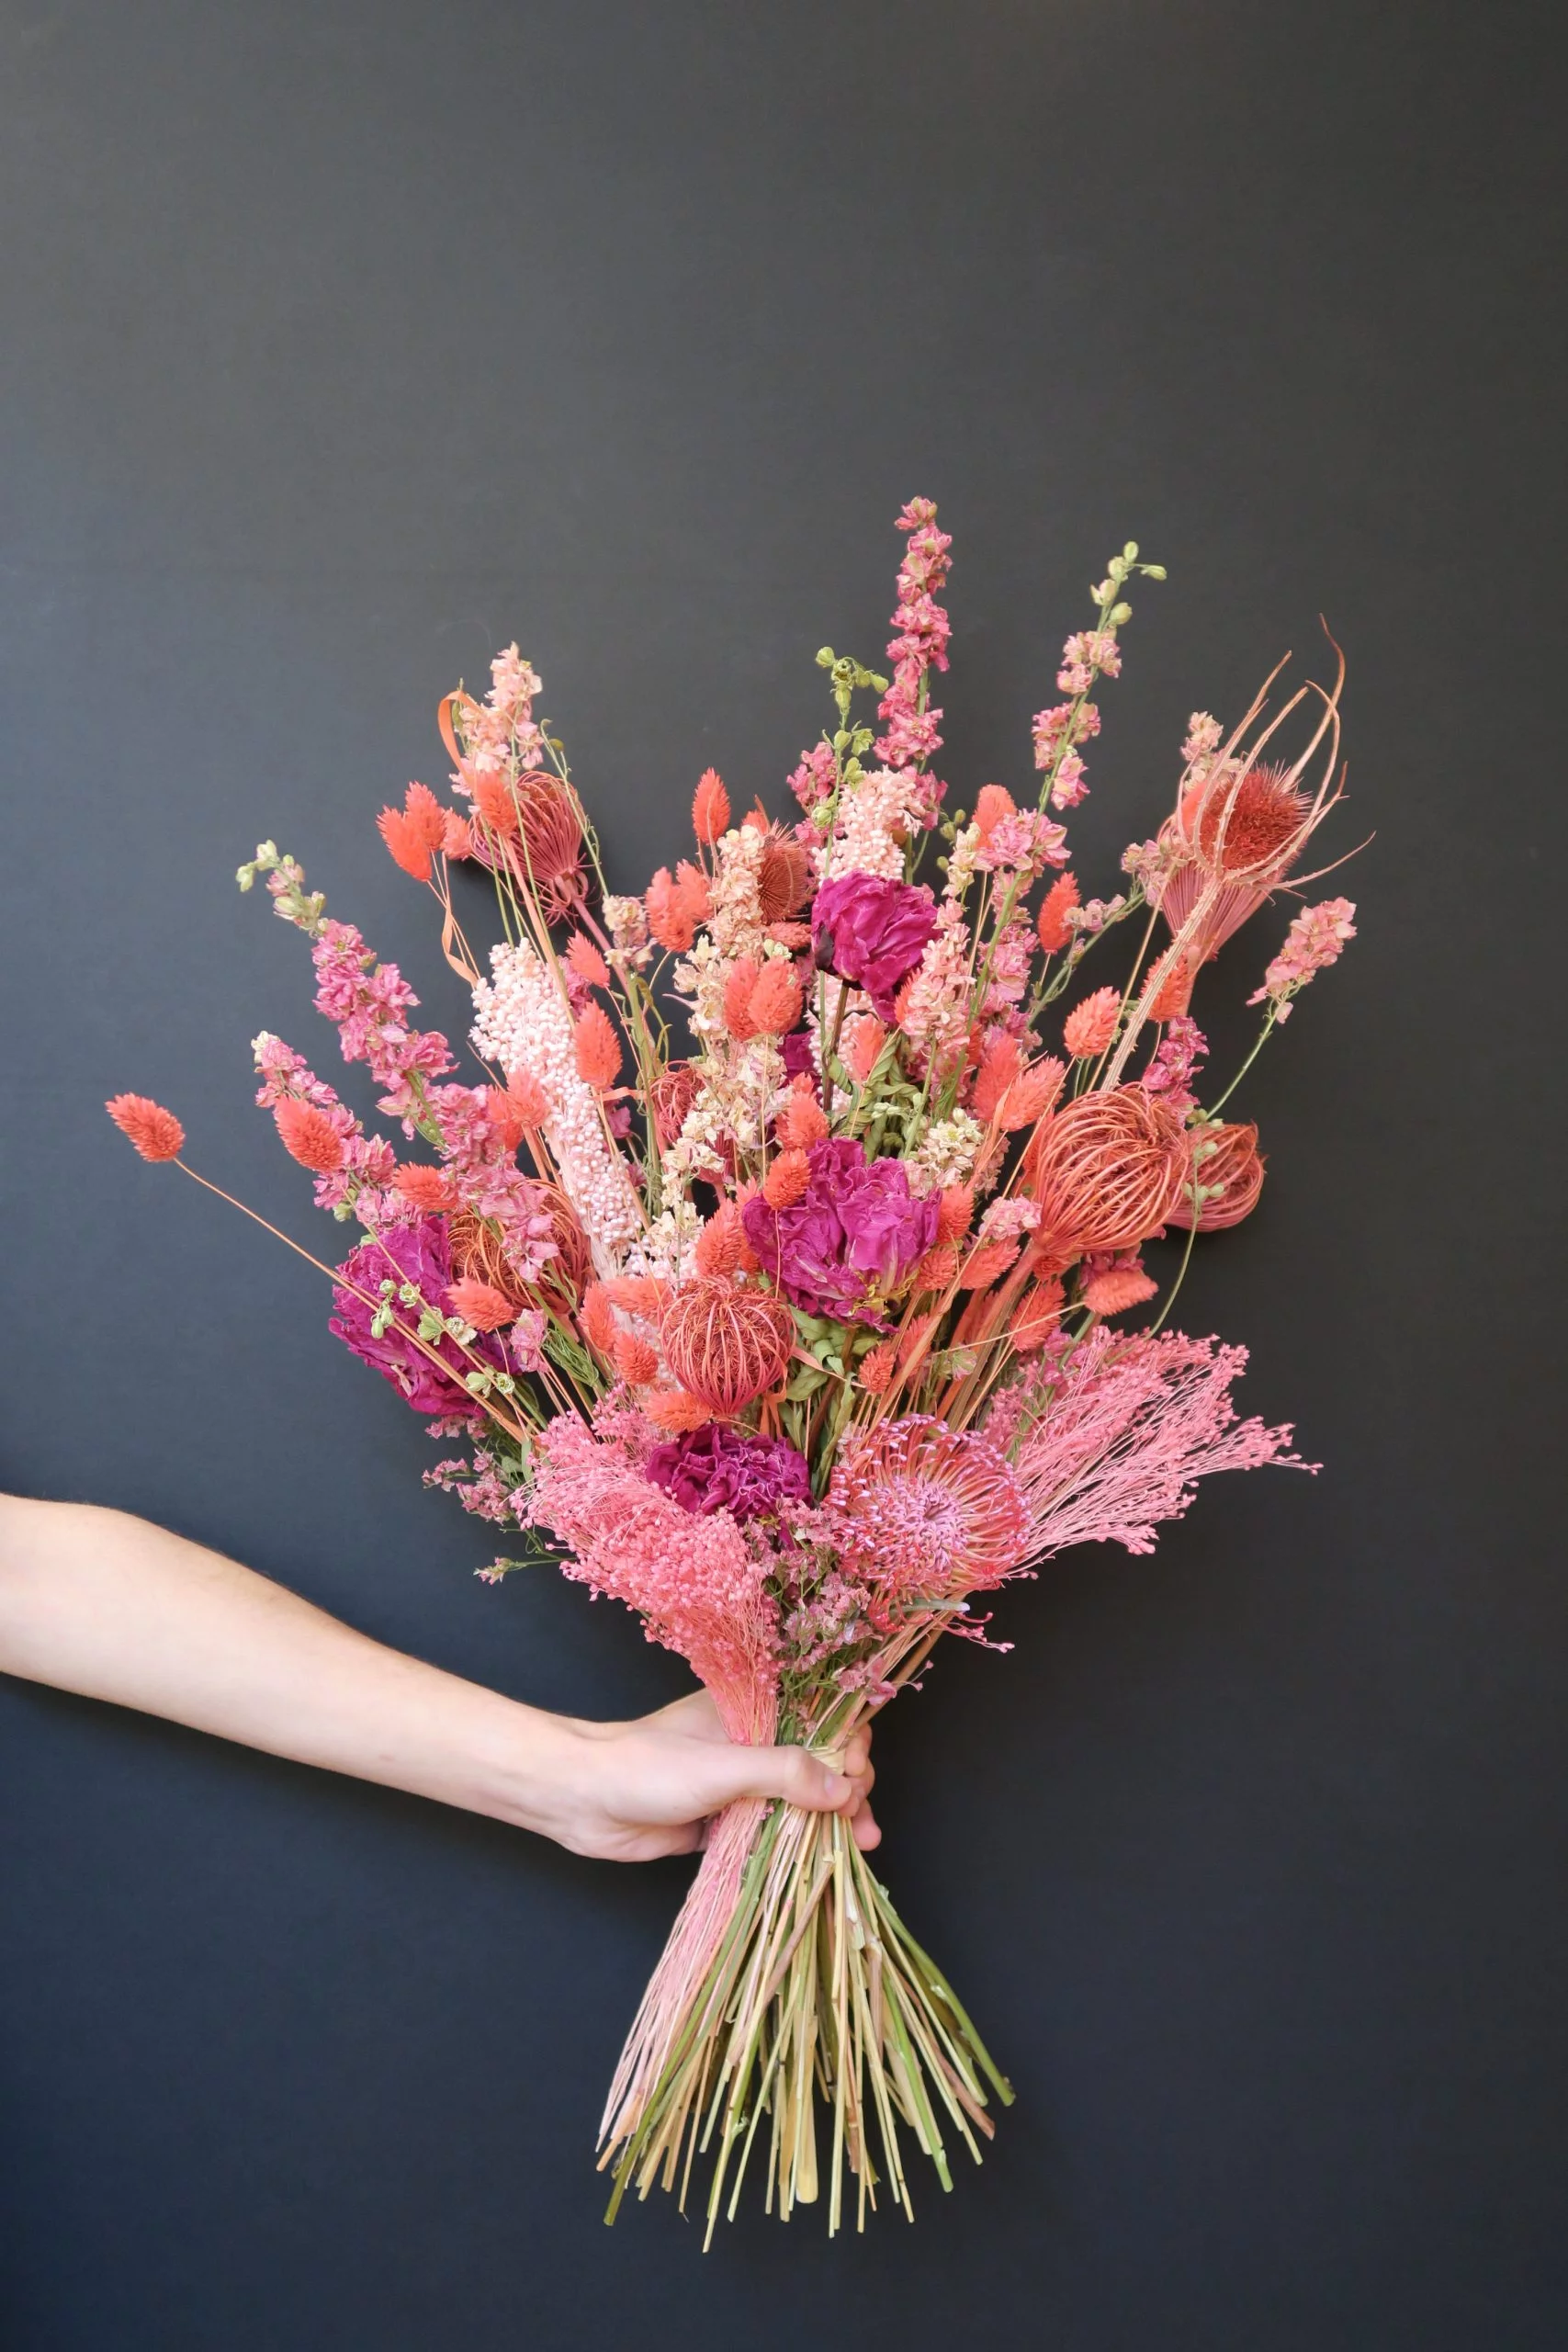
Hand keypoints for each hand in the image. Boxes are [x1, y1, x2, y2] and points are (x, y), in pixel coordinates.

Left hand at [540, 1690, 879, 1861]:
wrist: (581, 1800)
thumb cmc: (647, 1766)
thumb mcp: (724, 1765)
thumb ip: (785, 1773)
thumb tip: (846, 1790)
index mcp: (754, 1711)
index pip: (819, 1719)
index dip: (848, 1744)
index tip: (859, 1774)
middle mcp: (751, 1744)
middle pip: (816, 1763)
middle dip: (847, 1789)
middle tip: (861, 1821)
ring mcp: (737, 1785)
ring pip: (797, 1801)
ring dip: (829, 1821)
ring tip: (860, 1845)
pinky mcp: (721, 1822)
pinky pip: (770, 1832)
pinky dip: (797, 1844)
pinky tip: (821, 1862)